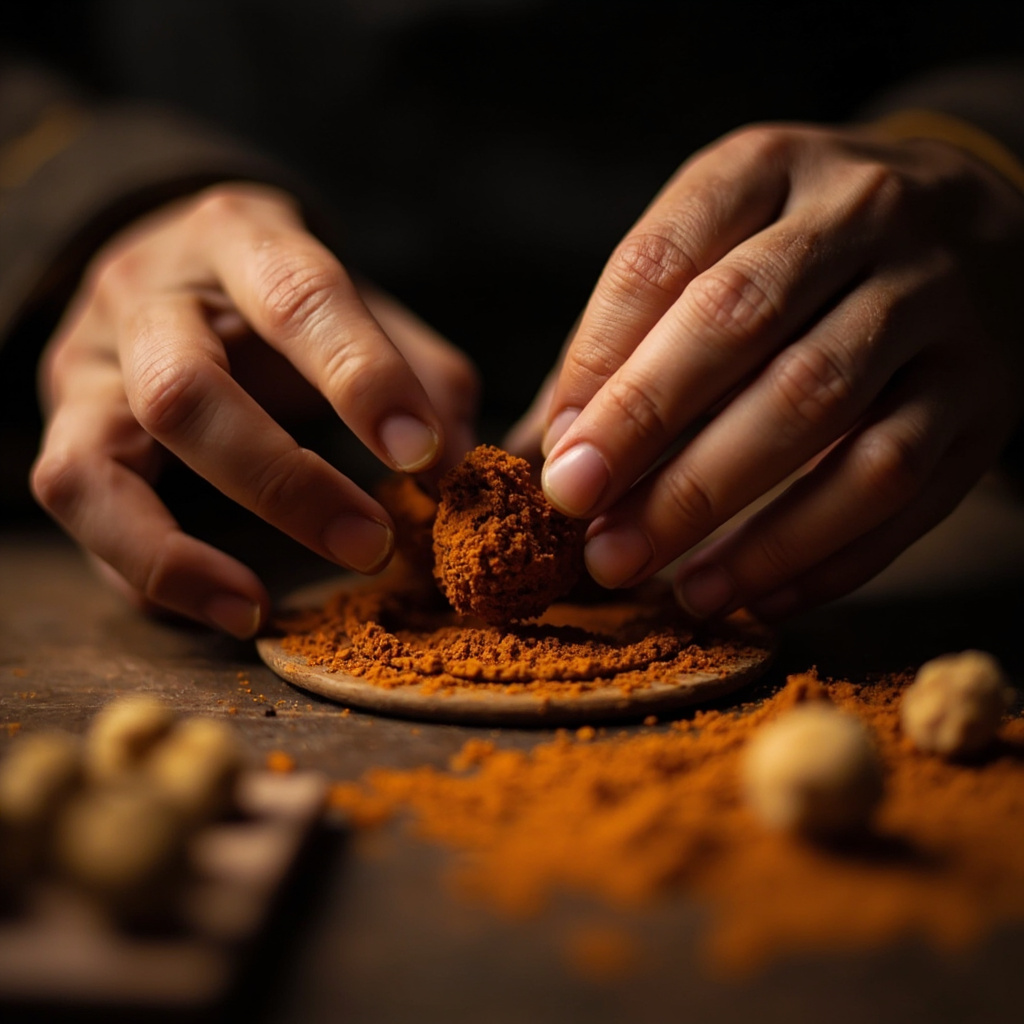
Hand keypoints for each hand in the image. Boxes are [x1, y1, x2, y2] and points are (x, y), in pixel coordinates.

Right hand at [31, 183, 477, 636]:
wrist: (170, 264)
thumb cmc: (284, 297)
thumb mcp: (359, 306)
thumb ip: (422, 376)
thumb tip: (462, 474)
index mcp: (241, 239)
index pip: (298, 296)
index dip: (361, 378)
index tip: (423, 454)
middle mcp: (146, 296)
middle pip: (183, 391)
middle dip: (283, 483)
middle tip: (372, 545)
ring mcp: (87, 366)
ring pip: (94, 465)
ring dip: (181, 554)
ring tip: (257, 609)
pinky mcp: (59, 427)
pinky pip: (78, 512)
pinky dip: (146, 572)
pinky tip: (221, 605)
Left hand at [534, 123, 1023, 618]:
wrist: (983, 228)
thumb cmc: (802, 255)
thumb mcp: (717, 245)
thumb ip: (628, 335)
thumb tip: (540, 450)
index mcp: (765, 168)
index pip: (661, 261)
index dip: (598, 366)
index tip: (556, 459)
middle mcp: (863, 217)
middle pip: (743, 325)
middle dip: (649, 431)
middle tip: (582, 518)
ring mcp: (938, 305)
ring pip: (828, 413)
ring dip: (734, 516)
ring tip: (668, 585)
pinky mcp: (985, 394)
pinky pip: (905, 488)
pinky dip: (823, 556)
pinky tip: (756, 600)